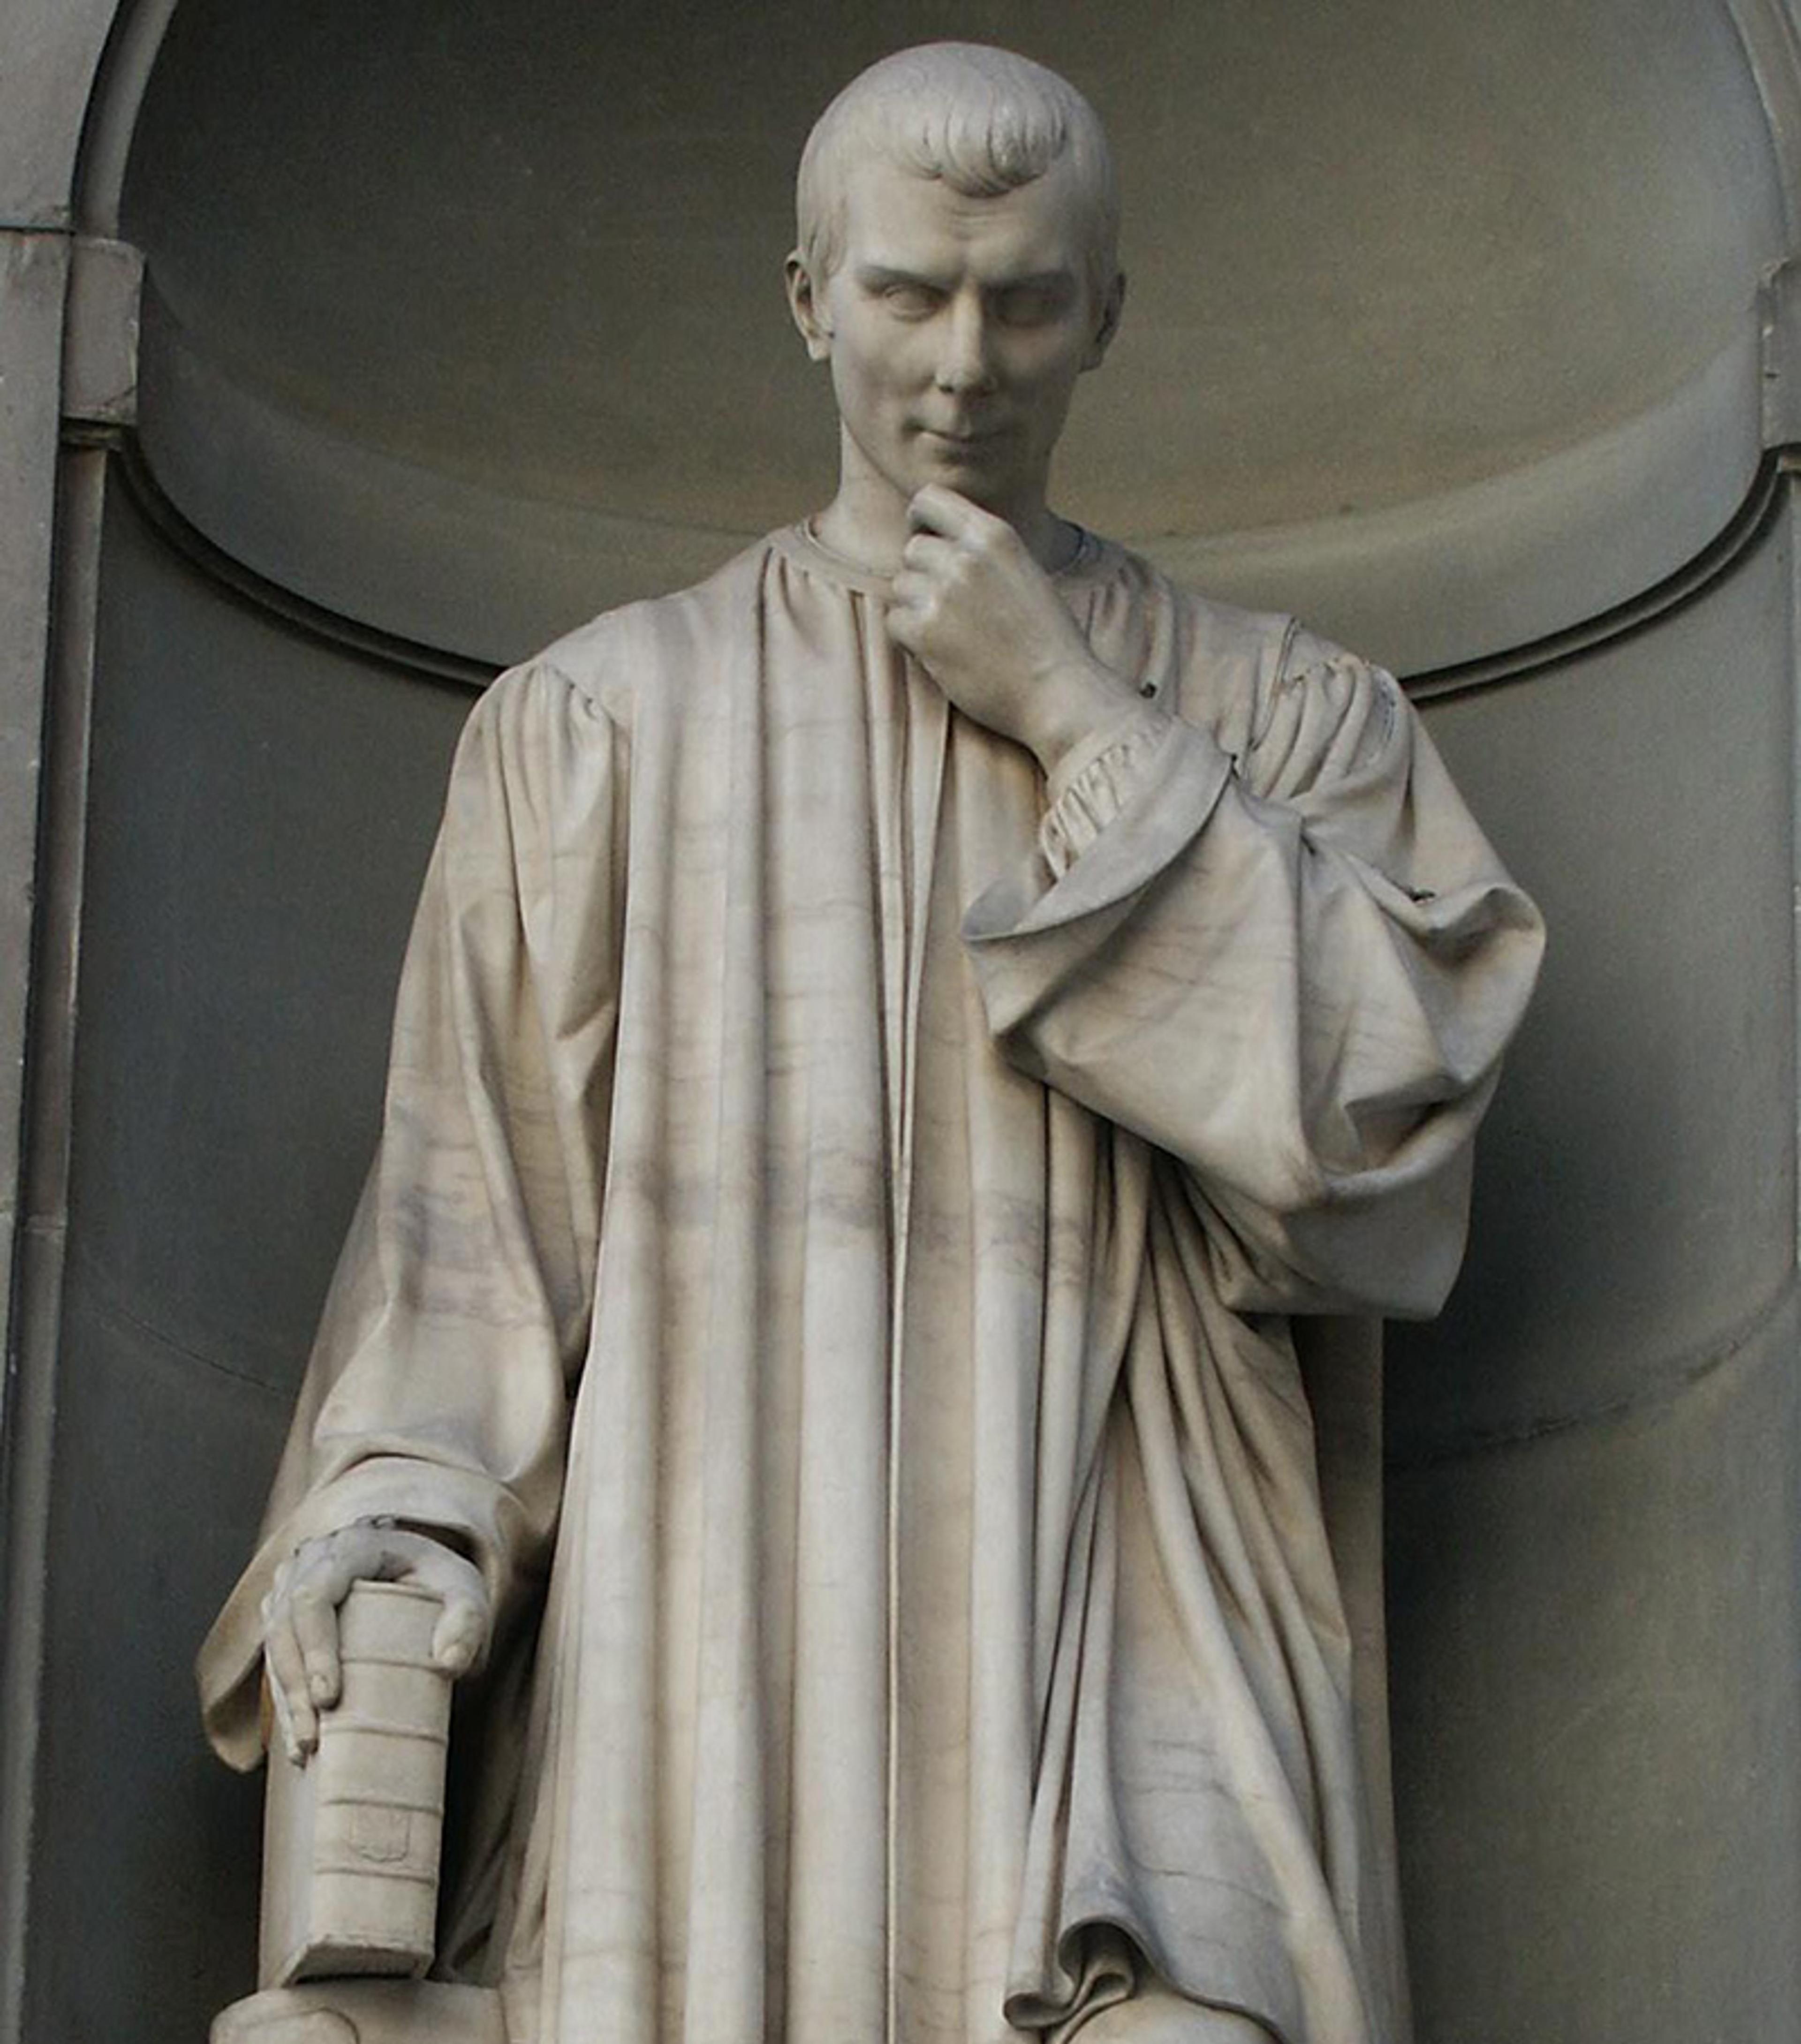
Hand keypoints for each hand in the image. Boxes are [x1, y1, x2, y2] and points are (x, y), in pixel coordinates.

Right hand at [261, 1521, 490, 1763]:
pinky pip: (276, 1658)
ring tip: (305, 1750)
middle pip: (285, 1624)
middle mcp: (312, 1561)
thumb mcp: (466, 1592)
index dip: (315, 1647)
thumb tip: (451, 1664)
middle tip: (312, 1740)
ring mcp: (293, 1586)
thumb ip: (468, 1621)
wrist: (425, 1574)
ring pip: (274, 1645)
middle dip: (294, 1686)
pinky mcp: (288, 1616)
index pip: (315, 1594)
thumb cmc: (443, 1582)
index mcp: (352, 1546)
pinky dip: (284, 1701)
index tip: (329, 1698)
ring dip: (285, 1700)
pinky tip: (297, 1740)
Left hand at [887, 487, 1132, 774]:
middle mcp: (965, 556)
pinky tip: (941, 652)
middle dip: (923, 576)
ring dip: (916, 609)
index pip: (930, 499)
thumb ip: (984, 553)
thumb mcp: (1024, 571)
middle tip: (948, 608)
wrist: (1058, 691)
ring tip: (952, 634)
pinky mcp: (926, 631)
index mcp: (993, 535)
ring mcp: (943, 592)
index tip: (926, 541)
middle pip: (912, 550)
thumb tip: (940, 545)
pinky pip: (894, 622)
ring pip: (900, 587)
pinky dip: (909, 639)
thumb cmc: (1047, 641)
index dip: (920, 521)